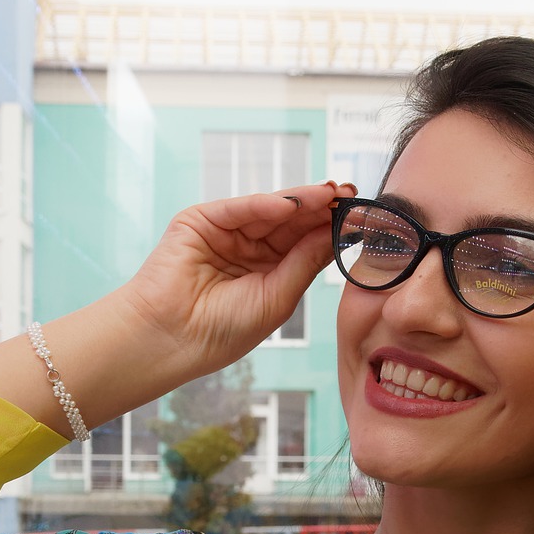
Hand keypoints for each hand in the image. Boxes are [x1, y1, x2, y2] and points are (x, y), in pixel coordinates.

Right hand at [116, 180, 350, 378]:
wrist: (171, 339)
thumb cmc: (222, 331)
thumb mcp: (277, 297)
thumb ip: (304, 262)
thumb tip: (336, 233)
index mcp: (269, 271)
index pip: (306, 242)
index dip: (332, 229)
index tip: (363, 217)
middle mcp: (249, 248)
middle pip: (293, 222)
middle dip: (322, 208)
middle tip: (352, 194)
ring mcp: (226, 232)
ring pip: (270, 210)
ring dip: (301, 201)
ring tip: (331, 194)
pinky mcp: (200, 221)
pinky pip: (239, 208)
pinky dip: (266, 204)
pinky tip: (292, 204)